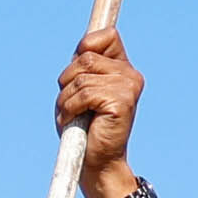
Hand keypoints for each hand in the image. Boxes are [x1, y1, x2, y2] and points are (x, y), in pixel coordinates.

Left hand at [55, 28, 147, 197]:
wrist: (96, 161)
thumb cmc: (84, 126)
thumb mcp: (80, 88)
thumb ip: (83, 66)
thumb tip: (84, 44)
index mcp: (123, 69)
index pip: (107, 35)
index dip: (86, 45)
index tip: (78, 69)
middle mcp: (130, 75)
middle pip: (86, 56)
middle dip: (68, 80)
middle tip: (72, 103)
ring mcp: (128, 88)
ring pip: (81, 77)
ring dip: (67, 98)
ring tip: (74, 115)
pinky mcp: (122, 102)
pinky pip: (84, 93)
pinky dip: (71, 108)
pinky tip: (76, 120)